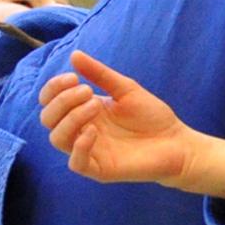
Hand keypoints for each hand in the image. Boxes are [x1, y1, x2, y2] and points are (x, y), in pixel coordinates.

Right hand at [37, 50, 198, 185]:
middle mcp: (80, 131)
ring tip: (95, 105)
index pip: (50, 101)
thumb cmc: (151, 116)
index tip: (73, 77)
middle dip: (62, 101)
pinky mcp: (100, 170)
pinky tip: (95, 131)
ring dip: (70, 118)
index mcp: (83, 111)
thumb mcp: (125, 88)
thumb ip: (100, 74)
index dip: (53, 88)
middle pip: (48, 119)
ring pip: (57, 139)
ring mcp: (88, 151)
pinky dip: (79, 146)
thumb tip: (74, 55)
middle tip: (87, 91)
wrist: (176, 142)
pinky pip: (76, 163)